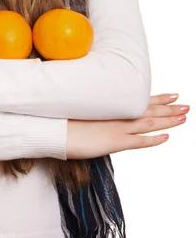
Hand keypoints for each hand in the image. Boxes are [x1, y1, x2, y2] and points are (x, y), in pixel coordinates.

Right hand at [66, 93, 189, 158]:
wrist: (55, 127)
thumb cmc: (64, 116)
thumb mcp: (83, 106)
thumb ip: (97, 105)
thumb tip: (102, 105)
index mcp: (112, 105)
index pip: (140, 100)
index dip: (158, 98)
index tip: (172, 95)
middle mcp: (118, 115)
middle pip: (149, 110)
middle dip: (169, 108)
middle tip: (186, 105)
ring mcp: (118, 128)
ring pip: (149, 123)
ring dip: (168, 121)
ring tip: (184, 117)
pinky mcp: (114, 142)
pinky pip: (139, 142)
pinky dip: (154, 140)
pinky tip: (166, 137)